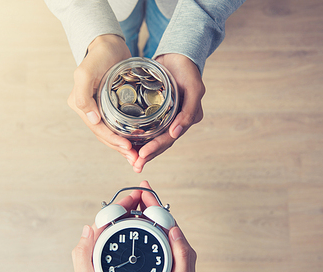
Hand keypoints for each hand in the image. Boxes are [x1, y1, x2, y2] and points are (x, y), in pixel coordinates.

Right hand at [67, 34, 139, 167]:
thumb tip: (92, 120)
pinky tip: (138, 143)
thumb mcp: (85, 73)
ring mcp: (99, 109)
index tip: (129, 148)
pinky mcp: (111, 107)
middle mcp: (89, 110)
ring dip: (124, 147)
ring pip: (112, 133)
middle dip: (120, 149)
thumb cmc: (98, 56)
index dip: (113, 140)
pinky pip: (118, 126)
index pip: (98, 129)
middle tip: (137, 159)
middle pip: (105, 135)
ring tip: (138, 157)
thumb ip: (83, 96)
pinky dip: (127, 136)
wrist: (108, 44)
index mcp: (81, 105)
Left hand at [72, 188, 142, 271]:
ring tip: (149, 210)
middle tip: (145, 197)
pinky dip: (138, 233)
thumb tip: (87, 227)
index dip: (121, 205)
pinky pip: (129, 242)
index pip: (107, 219)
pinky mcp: (118, 262)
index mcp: (92, 247)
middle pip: (116, 221)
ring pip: (123, 230)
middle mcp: (100, 248)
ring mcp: (109, 254)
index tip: (135, 196)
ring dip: (136, 218)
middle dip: (130, 207)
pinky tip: (149, 232)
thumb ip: (83, 253)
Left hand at [133, 54, 204, 172]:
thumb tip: (176, 133)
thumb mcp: (194, 88)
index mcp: (187, 119)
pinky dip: (139, 137)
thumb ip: (189, 111)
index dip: (156, 148)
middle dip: (147, 155)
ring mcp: (167, 117)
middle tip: (134, 165)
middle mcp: (177, 121)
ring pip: (153, 138)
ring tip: (131, 161)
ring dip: (142, 150)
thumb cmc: (188, 69)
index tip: (141, 155)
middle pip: (161, 142)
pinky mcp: (156, 111)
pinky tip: (129, 144)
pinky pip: (148, 127)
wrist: (178, 55)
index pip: (169, 138)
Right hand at [138, 181, 196, 271]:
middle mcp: (174, 249)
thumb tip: (176, 229)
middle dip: (149, 203)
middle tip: (139, 189)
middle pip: (159, 220)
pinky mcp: (156, 261)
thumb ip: (181, 255)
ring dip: (143, 213)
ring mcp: (164, 255)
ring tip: (132, 201)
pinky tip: (130, 225)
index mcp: (181, 250)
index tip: (145, 191)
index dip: (155, 204)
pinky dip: (139, 228)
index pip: (167, 220)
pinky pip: (147, 239)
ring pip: (152, 228)